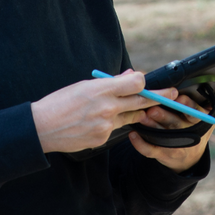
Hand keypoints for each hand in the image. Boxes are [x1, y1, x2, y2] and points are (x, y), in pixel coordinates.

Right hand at [32, 69, 156, 153]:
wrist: (41, 128)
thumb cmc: (60, 102)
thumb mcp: (84, 85)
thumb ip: (111, 82)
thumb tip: (131, 76)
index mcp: (102, 89)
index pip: (137, 83)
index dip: (142, 81)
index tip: (144, 81)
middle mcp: (107, 107)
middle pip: (142, 100)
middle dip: (160, 97)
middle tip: (173, 94)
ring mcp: (106, 124)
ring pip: (131, 115)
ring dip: (133, 110)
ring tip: (129, 106)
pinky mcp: (103, 138)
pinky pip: (116, 128)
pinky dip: (113, 123)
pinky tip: (98, 121)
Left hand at [129, 86, 214, 172]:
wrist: (189, 157)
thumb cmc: (198, 130)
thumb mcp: (211, 118)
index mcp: (198, 124)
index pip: (194, 113)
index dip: (188, 106)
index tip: (179, 97)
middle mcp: (186, 135)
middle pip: (175, 124)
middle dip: (165, 115)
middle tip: (154, 106)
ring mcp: (173, 146)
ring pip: (161, 135)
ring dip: (151, 126)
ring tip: (141, 116)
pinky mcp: (162, 155)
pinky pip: (150, 151)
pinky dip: (140, 143)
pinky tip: (133, 133)